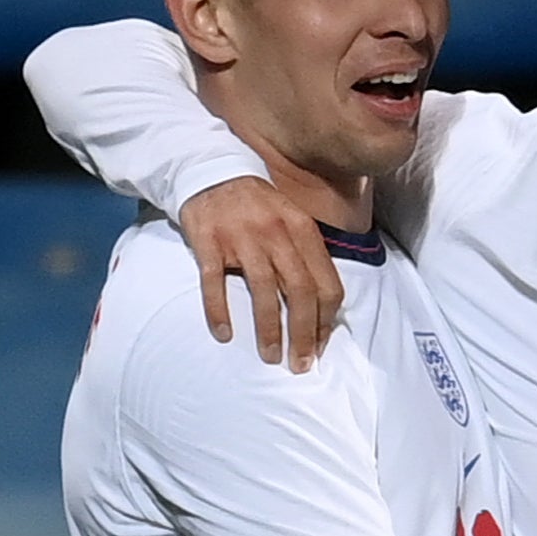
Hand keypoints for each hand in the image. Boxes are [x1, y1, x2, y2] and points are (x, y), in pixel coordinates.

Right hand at [179, 178, 344, 371]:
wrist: (213, 171)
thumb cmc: (258, 205)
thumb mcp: (292, 220)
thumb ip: (308, 255)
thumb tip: (325, 306)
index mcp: (303, 229)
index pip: (327, 283)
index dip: (326, 320)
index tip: (320, 347)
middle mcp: (277, 233)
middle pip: (300, 291)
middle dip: (303, 333)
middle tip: (300, 364)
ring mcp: (242, 237)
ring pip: (263, 290)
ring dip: (268, 329)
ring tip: (270, 356)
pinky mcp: (209, 241)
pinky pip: (215, 282)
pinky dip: (219, 310)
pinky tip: (224, 334)